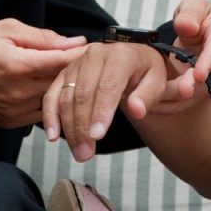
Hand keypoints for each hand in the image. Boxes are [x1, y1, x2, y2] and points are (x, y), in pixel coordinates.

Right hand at [0, 19, 87, 128]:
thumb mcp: (3, 30)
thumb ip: (41, 37)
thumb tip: (73, 41)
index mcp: (19, 65)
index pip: (64, 62)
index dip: (81, 54)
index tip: (93, 48)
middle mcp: (19, 92)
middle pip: (63, 83)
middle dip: (76, 70)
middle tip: (85, 59)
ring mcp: (14, 111)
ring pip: (54, 100)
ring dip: (63, 87)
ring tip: (67, 73)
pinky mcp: (9, 122)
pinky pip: (40, 112)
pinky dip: (47, 100)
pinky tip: (46, 87)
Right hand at [42, 41, 169, 160]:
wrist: (136, 62)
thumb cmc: (148, 74)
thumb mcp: (159, 83)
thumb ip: (150, 96)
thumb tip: (137, 110)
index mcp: (122, 55)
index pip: (108, 85)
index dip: (101, 112)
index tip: (97, 136)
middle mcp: (96, 55)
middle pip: (83, 93)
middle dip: (82, 126)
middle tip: (86, 154)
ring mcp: (78, 63)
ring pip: (67, 96)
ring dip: (69, 127)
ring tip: (79, 152)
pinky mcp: (65, 73)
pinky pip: (52, 94)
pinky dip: (51, 115)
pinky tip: (53, 135)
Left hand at [166, 0, 210, 101]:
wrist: (196, 31)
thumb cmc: (195, 16)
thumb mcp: (192, 6)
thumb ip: (190, 12)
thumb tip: (188, 26)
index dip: (208, 61)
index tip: (198, 74)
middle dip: (196, 84)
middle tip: (182, 91)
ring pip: (202, 90)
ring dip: (183, 96)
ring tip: (162, 99)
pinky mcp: (206, 88)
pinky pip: (192, 99)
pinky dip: (175, 102)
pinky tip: (158, 104)